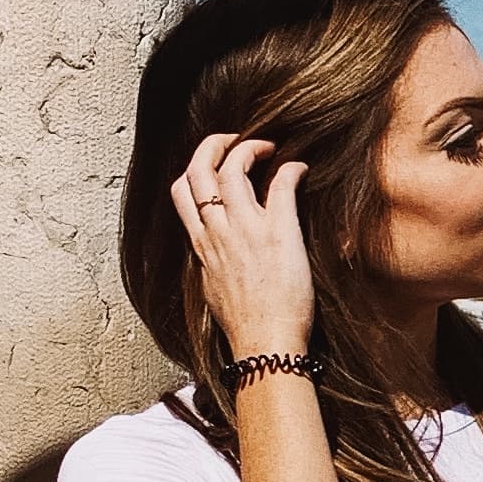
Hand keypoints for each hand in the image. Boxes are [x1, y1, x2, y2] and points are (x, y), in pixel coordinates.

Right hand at [171, 133, 312, 358]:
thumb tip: (216, 254)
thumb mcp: (213, 289)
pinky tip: (301, 169)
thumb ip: (212, 262)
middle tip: (235, 139)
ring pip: (233, 168)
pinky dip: (292, 168)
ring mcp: (246, 229)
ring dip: (251, 148)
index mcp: (201, 245)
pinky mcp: (279, 231)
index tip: (214, 163)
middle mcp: (217, 231)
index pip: (181, 193)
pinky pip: (281, 184)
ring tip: (270, 148)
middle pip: (197, 169)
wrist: (264, 342)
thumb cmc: (245, 324)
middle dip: (213, 144)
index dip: (195, 169)